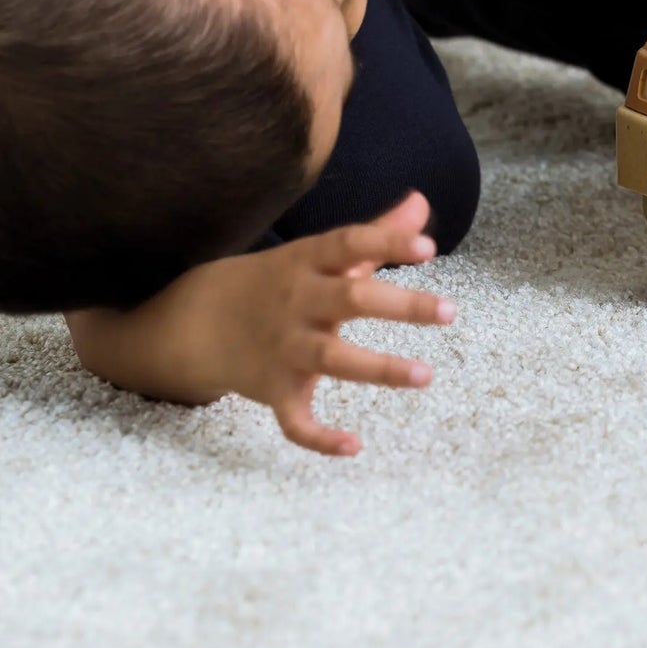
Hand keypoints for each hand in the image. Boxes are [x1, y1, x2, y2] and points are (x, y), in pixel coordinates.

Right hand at [222, 193, 452, 457]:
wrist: (197, 320)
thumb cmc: (278, 282)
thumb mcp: (319, 253)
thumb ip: (376, 232)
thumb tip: (422, 200)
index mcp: (309, 263)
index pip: (349, 244)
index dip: (388, 242)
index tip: (429, 248)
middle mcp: (298, 303)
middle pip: (349, 299)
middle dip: (399, 304)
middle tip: (449, 311)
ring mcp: (285, 348)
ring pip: (332, 359)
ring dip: (378, 368)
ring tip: (424, 375)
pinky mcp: (275, 390)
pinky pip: (294, 419)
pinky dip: (318, 437)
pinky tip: (353, 446)